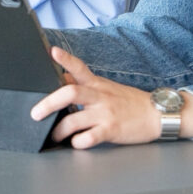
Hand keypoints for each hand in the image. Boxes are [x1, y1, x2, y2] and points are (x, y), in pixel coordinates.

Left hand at [31, 48, 159, 148]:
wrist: (157, 114)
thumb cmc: (131, 102)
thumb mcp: (108, 88)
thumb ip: (86, 85)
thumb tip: (63, 79)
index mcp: (98, 85)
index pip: (79, 67)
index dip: (65, 59)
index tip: (51, 51)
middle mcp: (100, 97)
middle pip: (69, 92)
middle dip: (48, 103)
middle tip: (35, 114)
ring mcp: (105, 114)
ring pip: (74, 119)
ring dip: (59, 130)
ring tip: (54, 136)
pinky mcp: (111, 130)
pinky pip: (89, 137)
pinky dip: (78, 141)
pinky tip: (76, 143)